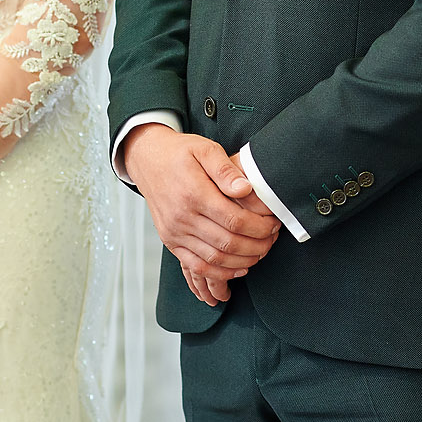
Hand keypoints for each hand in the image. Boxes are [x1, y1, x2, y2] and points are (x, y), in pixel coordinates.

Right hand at [183, 152, 281, 305]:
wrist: (147, 160)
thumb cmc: (178, 153)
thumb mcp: (204, 149)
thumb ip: (226, 169)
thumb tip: (245, 189)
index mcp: (193, 193)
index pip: (235, 220)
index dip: (260, 227)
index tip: (273, 224)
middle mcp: (181, 216)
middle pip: (228, 242)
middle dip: (257, 245)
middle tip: (272, 239)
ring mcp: (174, 232)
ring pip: (215, 259)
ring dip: (243, 261)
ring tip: (260, 252)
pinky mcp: (170, 241)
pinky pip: (197, 266)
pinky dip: (221, 272)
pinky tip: (238, 268)